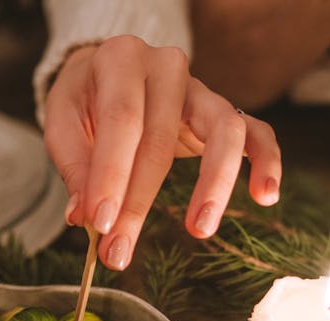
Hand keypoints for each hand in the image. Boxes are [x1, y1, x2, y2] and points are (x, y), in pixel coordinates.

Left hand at [43, 35, 282, 270]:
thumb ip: (75, 167)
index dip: (110, 175)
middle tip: (119, 251)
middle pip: (160, 139)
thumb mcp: (63, 121)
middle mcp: (166, 67)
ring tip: (199, 229)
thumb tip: (85, 218)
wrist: (109, 73)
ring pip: (223, 131)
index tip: (99, 223)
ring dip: (213, 184)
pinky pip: (257, 132)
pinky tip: (265, 196)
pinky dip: (266, 162)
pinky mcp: (223, 112)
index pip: (121, 120)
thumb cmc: (86, 100)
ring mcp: (201, 89)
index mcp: (121, 59)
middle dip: (139, 202)